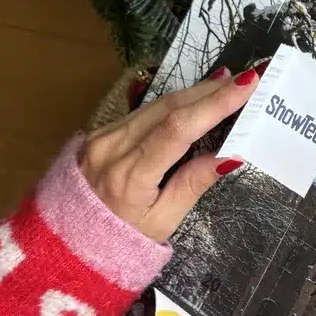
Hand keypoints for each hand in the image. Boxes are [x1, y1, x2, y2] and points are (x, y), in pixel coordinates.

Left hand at [78, 67, 257, 241]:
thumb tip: (229, 156)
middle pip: (168, 108)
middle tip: (246, 78)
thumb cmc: (123, 237)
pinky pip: (143, 112)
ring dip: (194, 92)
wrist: (69, 237)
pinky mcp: (101, 132)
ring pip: (156, 105)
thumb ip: (192, 185)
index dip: (213, 105)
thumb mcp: (162, 221)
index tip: (245, 86)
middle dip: (210, 91)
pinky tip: (195, 96)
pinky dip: (174, 102)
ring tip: (227, 82)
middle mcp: (112, 147)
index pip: (177, 129)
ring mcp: (103, 136)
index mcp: (129, 175)